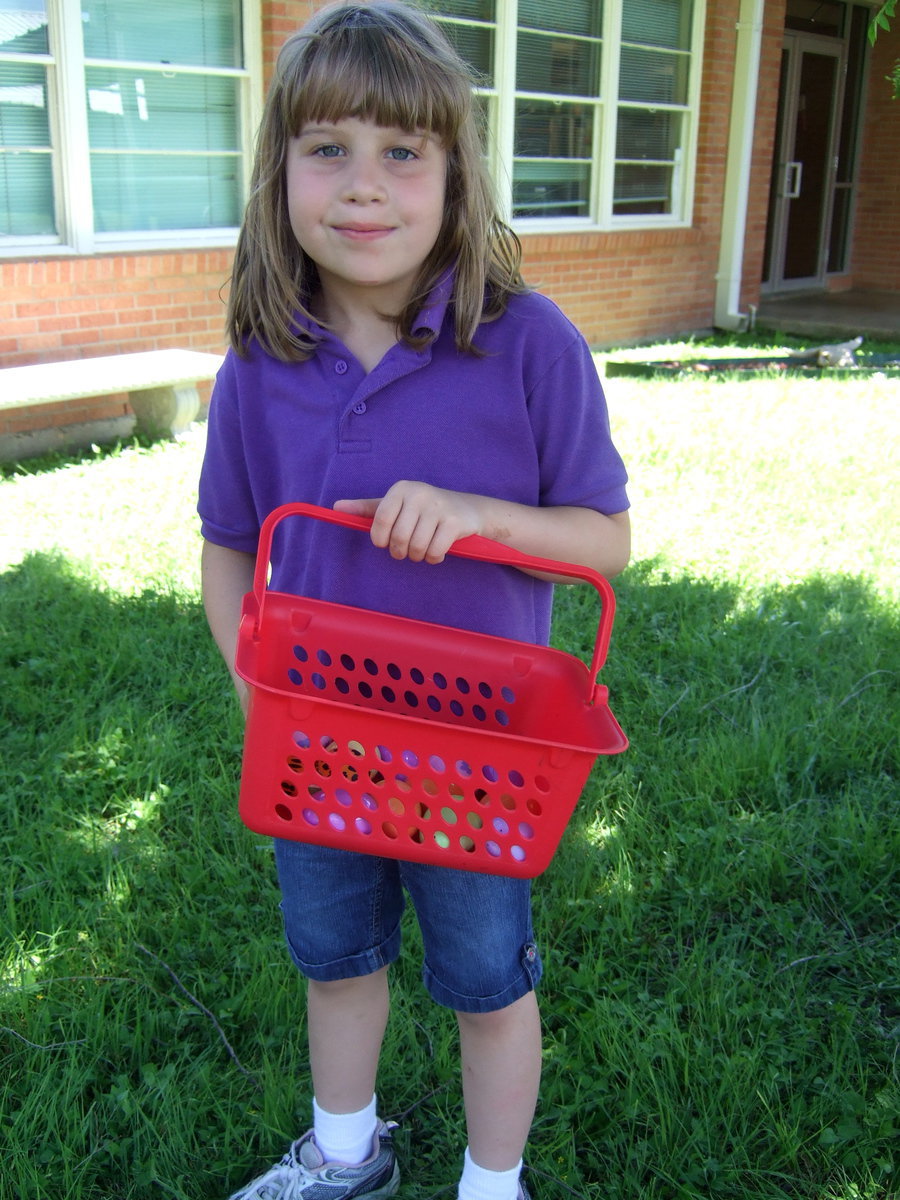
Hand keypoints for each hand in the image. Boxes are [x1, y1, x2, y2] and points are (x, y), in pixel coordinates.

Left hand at [334, 481, 483, 563]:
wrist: (467, 510)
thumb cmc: (424, 510)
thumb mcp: (396, 505)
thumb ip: (367, 508)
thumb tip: (336, 508)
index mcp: (401, 489)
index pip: (381, 520)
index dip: (381, 539)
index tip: (385, 543)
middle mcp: (420, 494)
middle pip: (399, 538)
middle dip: (400, 552)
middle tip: (405, 551)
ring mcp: (439, 508)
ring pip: (417, 547)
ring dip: (418, 556)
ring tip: (422, 550)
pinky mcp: (455, 522)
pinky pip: (435, 552)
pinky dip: (434, 558)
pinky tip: (437, 551)